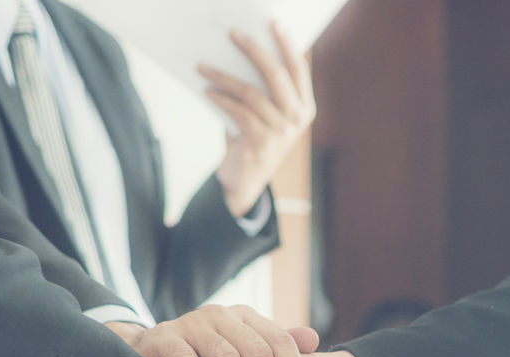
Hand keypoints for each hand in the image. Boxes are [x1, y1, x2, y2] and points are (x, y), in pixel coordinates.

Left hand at [199, 22, 315, 217]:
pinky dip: (221, 98)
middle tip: (232, 33)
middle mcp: (297, 119)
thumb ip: (264, 89)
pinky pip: (238, 111)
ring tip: (203, 66)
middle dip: (252, 50)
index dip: (286, 44)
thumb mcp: (267, 114)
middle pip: (275, 75)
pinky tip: (207, 90)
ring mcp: (281, 133)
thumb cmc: (254, 138)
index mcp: (305, 107)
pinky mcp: (260, 144)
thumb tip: (240, 53)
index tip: (272, 22)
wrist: (245, 180)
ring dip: (224, 76)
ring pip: (251, 93)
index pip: (298, 68)